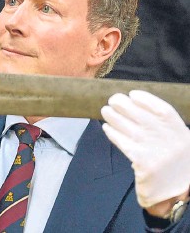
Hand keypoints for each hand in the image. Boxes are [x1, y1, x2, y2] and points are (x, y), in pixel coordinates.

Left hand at [101, 90, 189, 210]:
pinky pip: (123, 143)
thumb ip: (161, 125)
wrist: (177, 191)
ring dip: (114, 117)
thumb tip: (134, 105)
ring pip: (129, 128)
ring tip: (105, 110)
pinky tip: (107, 127)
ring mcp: (156, 152)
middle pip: (142, 116)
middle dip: (124, 105)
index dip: (146, 99)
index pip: (163, 109)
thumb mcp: (176, 139)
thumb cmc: (173, 160)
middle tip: (113, 100)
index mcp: (180, 132)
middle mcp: (170, 140)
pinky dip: (113, 133)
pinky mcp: (143, 163)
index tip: (132, 94)